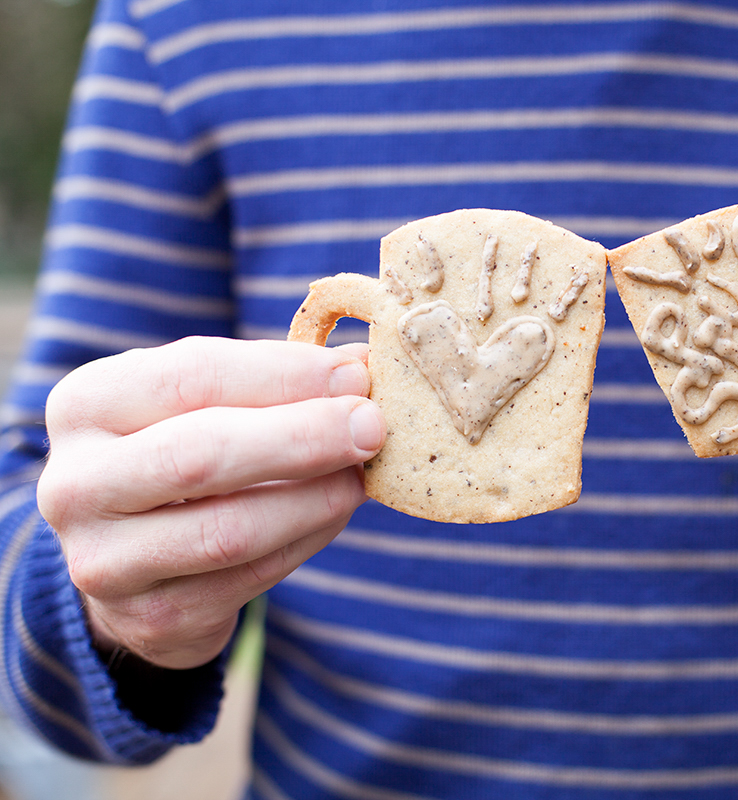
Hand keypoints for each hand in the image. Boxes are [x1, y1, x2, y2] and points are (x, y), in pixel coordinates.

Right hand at [37, 337, 385, 669]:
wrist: (132, 561)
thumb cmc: (182, 453)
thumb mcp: (206, 402)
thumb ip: (273, 381)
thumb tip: (361, 365)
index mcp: (87, 404)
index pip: (192, 375)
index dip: (284, 374)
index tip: (355, 375)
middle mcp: (77, 483)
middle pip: (202, 454)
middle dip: (302, 437)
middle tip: (372, 425)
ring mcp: (106, 560)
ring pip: (230, 528)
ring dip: (314, 498)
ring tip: (360, 476)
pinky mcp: (153, 617)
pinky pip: (250, 577)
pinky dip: (308, 539)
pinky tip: (336, 513)